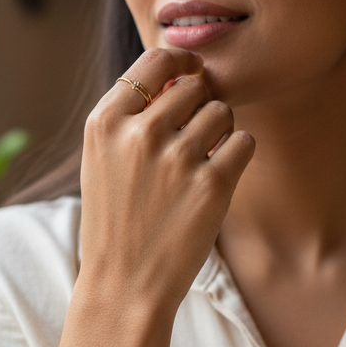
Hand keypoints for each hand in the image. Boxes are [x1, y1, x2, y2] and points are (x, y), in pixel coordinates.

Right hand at [80, 47, 253, 314]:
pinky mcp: (212, 185)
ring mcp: (176, 159)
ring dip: (220, 132)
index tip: (192, 71)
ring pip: (222, 112)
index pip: (154, 60)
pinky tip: (217, 179)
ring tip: (200, 165)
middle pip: (194, 86)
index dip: (181, 61)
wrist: (122, 286)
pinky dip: (237, 155)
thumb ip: (131, 114)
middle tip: (192, 140)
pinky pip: (244, 142)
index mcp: (105, 122)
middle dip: (201, 105)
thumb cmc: (115, 220)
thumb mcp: (101, 159)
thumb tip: (182, 71)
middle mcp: (139, 134)